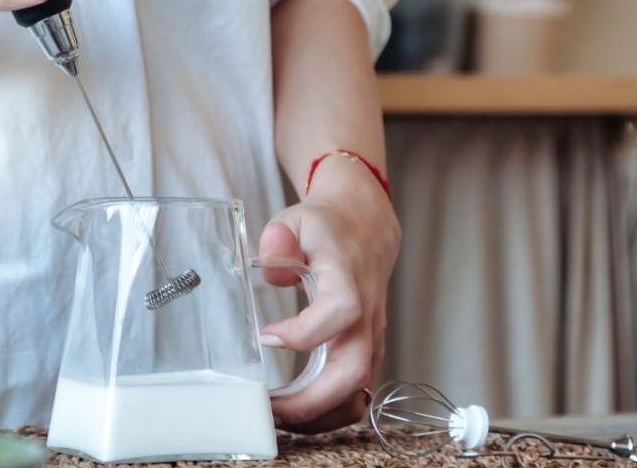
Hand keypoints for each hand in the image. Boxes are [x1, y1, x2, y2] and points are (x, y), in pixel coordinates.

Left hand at [258, 157, 399, 432]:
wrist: (366, 226)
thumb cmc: (327, 227)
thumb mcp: (297, 219)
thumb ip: (280, 237)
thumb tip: (271, 265)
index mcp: (347, 277)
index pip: (340, 311)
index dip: (303, 332)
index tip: (266, 337)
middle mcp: (366, 313)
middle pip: (354, 369)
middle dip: (311, 400)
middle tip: (268, 408)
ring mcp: (370, 335)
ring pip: (357, 390)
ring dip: (318, 414)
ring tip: (278, 418)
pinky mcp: (367, 350)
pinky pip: (355, 392)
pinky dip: (327, 411)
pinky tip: (296, 412)